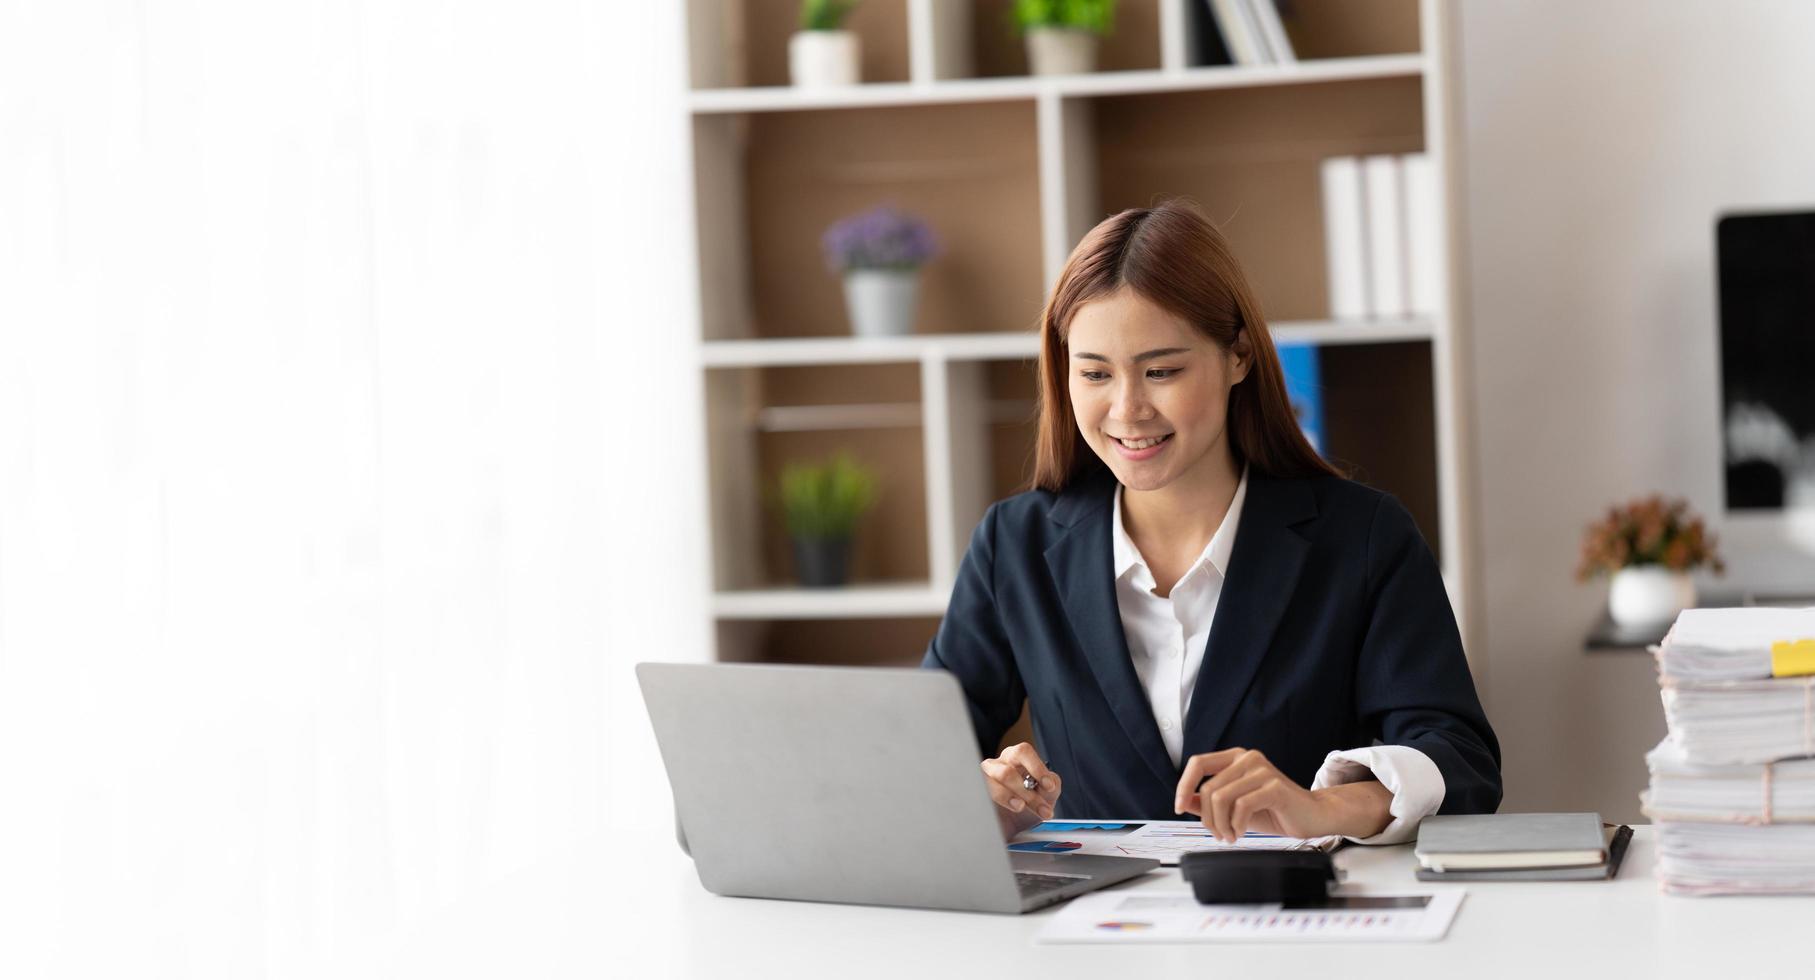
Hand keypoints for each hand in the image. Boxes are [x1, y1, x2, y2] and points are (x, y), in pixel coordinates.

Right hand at [981, 742, 1060, 821]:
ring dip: (1011, 800)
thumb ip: (1052, 786)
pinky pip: (984, 800)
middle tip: (1040, 808)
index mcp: (1016, 757)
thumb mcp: (1047, 794)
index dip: (1036, 768)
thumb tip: (1049, 783)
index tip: (1049, 786)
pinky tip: (1005, 814)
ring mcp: (984, 780)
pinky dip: (998, 807)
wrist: (1016, 825)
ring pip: (993, 787)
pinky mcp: (978, 796)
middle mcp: (998, 765)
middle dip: (1025, 792)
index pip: (1023, 752)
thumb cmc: (1030, 803)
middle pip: (1006, 772)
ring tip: (1021, 809)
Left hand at [1174, 747, 1392, 842]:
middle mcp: (1248, 758)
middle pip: (1208, 788)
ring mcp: (1261, 770)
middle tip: (1218, 835)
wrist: (1313, 816)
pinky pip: (1241, 806)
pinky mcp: (1274, 787)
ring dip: (1221, 825)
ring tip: (1231, 836)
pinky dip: (1236, 824)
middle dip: (1207, 818)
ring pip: (1221, 798)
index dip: (1183, 786)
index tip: (1178, 808)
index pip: (1198, 763)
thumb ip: (1208, 801)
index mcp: (1235, 758)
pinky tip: (1242, 833)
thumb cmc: (1274, 810)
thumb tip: (1182, 801)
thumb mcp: (1234, 806)